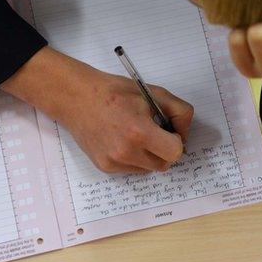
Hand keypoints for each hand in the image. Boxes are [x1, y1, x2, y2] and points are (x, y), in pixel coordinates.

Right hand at [0, 47, 192, 172]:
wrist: (78, 98)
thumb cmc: (115, 92)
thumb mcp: (153, 93)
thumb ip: (178, 111)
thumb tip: (184, 133)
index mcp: (139, 132)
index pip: (175, 152)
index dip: (176, 140)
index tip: (169, 130)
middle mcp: (126, 152)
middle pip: (164, 164)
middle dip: (165, 150)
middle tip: (156, 133)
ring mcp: (114, 162)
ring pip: (149, 168)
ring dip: (150, 155)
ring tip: (137, 134)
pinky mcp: (105, 167)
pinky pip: (132, 169)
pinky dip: (135, 158)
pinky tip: (123, 140)